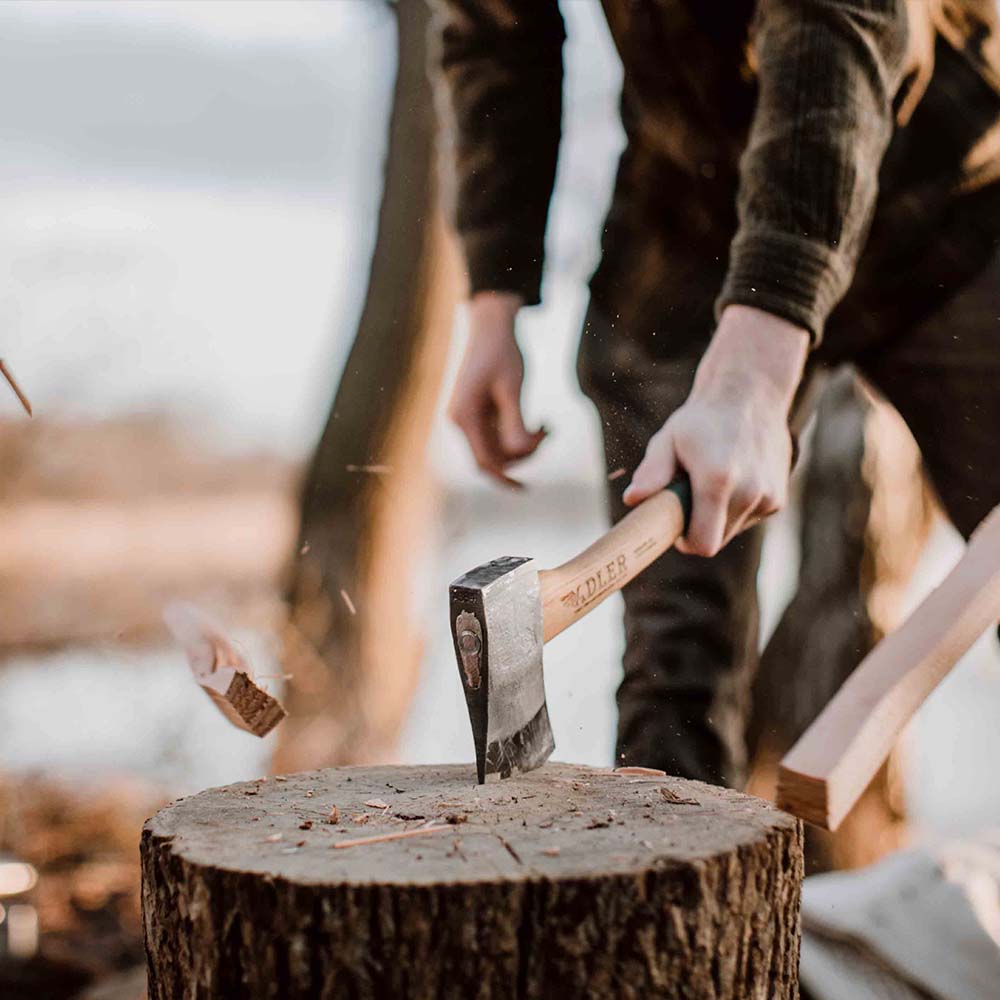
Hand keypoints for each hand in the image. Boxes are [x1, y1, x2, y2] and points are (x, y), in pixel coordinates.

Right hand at [448, 291, 545, 487]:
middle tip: (549, 432)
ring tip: (548, 426)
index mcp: (464, 417)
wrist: (491, 323)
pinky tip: (541, 423)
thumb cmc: (502, 352)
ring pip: (499, 448)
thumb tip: (520, 454)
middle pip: (493, 458)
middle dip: (523, 453)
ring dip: (525, 444)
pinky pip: (500, 436)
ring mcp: (469, 418)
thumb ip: (515, 423)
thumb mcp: (513, 387)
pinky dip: (520, 434)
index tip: (525, 489)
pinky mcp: (479, 414)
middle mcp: (461, 421)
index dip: (504, 479)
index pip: (484, 461)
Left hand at [623, 305, 808, 555]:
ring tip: (711, 483)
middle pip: (715, 541)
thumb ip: (651, 473)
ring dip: (716, 518)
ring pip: (731, 531)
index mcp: (718, 481)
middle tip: (687, 499)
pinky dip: (735, 510)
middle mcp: (748, 493)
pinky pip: (747, 519)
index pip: (702, 544)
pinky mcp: (778, 499)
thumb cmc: (701, 419)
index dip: (685, 541)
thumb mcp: (668, 440)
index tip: (674, 527)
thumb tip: (632, 500)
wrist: (750, 395)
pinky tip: (731, 480)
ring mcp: (768, 497)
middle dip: (698, 528)